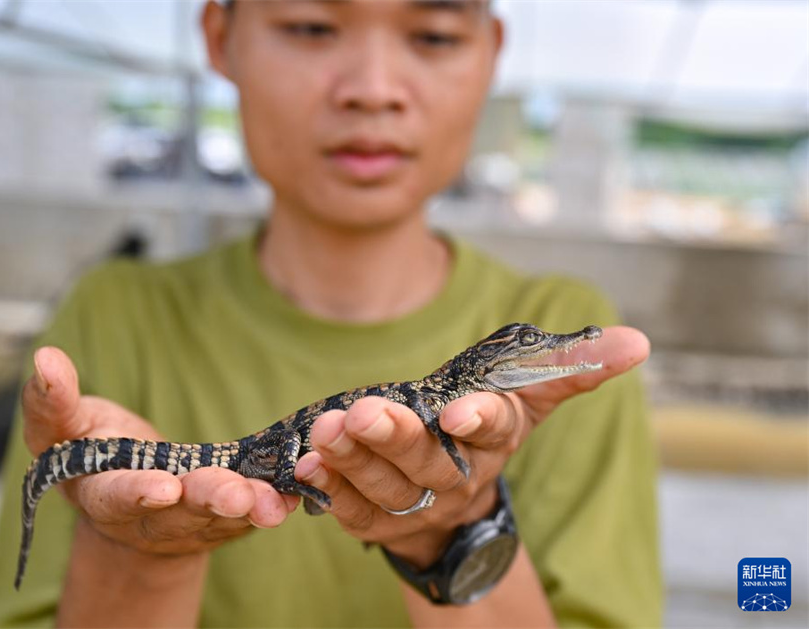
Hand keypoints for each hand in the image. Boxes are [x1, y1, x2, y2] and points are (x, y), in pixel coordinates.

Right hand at [22, 347, 299, 559]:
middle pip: (182, 513)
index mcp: (105, 495)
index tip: (165, 486)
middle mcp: (151, 518)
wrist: (132, 488)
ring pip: (224, 517)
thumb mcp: (63, 427)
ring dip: (252, 508)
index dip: (139, 493)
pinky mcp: (227, 518)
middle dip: (210, 502)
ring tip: (276, 501)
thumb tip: (45, 358)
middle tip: (238, 495)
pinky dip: (276, 500)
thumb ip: (51, 401)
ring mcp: (193, 523)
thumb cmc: (93, 450)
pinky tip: (298, 488)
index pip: (119, 496)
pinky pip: (254, 510)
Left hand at [293, 326, 649, 566]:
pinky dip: (330, 488)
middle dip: (396, 436)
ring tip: (327, 430)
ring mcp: (416, 502)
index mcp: (495, 439)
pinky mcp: (377, 518)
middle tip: (364, 413)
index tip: (461, 410)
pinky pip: (352, 508)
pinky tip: (308, 463)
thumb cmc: (485, 428)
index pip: (495, 429)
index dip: (480, 420)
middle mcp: (458, 475)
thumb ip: (570, 365)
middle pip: (428, 459)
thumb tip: (639, 341)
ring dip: (353, 459)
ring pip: (385, 485)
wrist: (454, 496)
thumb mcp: (526, 392)